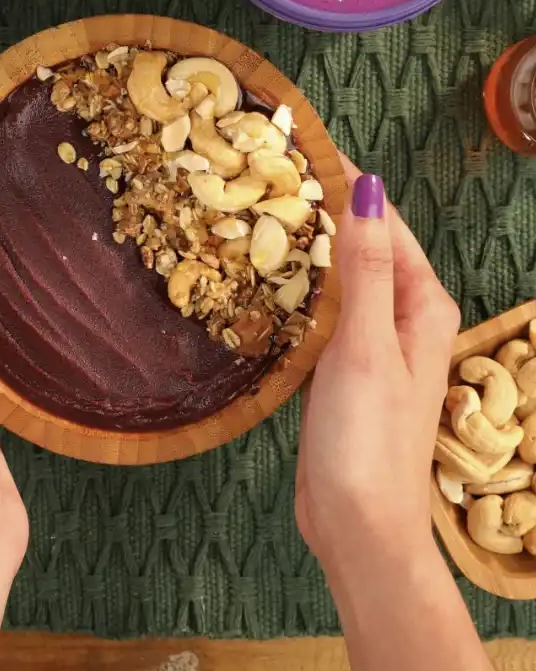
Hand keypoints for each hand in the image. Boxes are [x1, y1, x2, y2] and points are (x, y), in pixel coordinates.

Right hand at [295, 159, 459, 578]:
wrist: (358, 526)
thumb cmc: (368, 439)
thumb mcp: (365, 345)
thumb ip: (365, 268)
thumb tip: (368, 187)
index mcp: (420, 304)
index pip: (384, 221)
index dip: (346, 181)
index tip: (298, 145)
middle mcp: (400, 316)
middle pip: (360, 245)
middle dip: (319, 209)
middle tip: (260, 176)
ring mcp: (369, 343)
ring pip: (336, 278)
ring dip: (302, 248)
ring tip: (250, 213)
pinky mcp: (339, 368)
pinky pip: (318, 313)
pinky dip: (293, 290)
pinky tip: (258, 277)